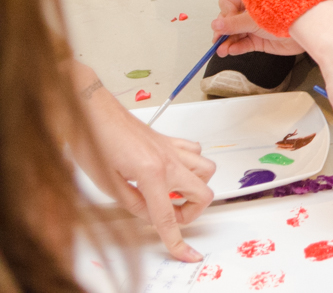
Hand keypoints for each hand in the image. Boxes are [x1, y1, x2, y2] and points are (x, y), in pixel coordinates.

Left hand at [69, 62, 215, 261]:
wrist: (92, 111)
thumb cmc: (92, 141)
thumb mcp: (106, 183)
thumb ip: (133, 203)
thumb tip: (150, 214)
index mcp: (151, 174)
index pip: (168, 216)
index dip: (177, 241)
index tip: (187, 254)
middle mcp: (169, 160)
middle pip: (203, 193)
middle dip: (191, 212)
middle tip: (170, 215)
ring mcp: (172, 148)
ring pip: (207, 171)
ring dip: (195, 187)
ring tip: (173, 194)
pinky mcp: (169, 140)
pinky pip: (195, 153)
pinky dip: (191, 166)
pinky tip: (172, 172)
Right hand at [211, 0, 303, 56]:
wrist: (304, 30)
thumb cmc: (285, 15)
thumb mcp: (254, 18)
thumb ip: (234, 23)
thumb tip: (216, 25)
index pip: (227, 5)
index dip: (225, 15)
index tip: (225, 24)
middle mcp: (251, 13)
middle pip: (228, 21)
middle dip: (222, 31)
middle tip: (217, 40)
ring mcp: (255, 27)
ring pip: (235, 35)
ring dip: (226, 42)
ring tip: (221, 50)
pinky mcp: (260, 41)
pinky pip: (244, 44)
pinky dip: (236, 48)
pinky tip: (231, 50)